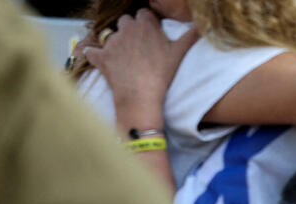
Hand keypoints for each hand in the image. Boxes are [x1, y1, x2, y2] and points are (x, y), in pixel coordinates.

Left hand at [84, 9, 198, 113]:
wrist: (141, 97)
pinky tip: (103, 61)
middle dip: (131, 30)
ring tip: (127, 59)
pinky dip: (95, 55)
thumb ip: (191, 36)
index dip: (148, 24)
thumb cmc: (162, 75)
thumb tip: (203, 27)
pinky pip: (92, 51)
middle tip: (139, 47)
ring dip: (117, 43)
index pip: (144, 13)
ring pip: (111, 35)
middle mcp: (126, 29)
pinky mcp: (101, 57)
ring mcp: (112, 42)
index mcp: (145, 25)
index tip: (152, 35)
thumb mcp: (180, 54)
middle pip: (126, 21)